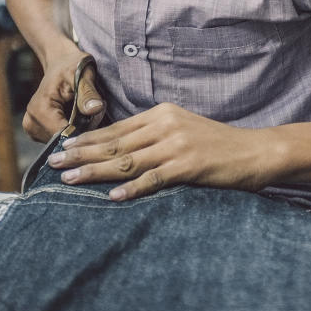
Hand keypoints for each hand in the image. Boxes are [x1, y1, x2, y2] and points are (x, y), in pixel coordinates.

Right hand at [22, 51, 105, 141]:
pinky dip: (71, 131)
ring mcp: (32, 129)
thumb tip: (95, 109)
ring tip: (85, 112)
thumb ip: (88, 93)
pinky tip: (77, 117)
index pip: (64, 135)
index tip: (98, 114)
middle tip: (94, 110)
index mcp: (40, 109)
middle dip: (82, 130)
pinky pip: (59, 139)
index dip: (85, 130)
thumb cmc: (72, 66)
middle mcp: (31, 122)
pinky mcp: (37, 132)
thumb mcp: (82, 75)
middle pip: (64, 140)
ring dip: (78, 131)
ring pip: (63, 142)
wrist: (60, 62)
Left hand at [44, 103, 270, 200]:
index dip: (87, 139)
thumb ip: (154, 136)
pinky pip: (154, 179)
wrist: (257, 151)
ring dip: (96, 171)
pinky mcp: (190, 166)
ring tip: (70, 179)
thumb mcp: (183, 130)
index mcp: (162, 114)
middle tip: (54, 164)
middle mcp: (166, 125)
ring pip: (128, 161)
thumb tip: (121, 149)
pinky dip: (132, 188)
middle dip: (81, 154)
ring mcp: (177, 145)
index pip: (116, 128)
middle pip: (115, 143)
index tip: (63, 148)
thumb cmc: (218, 146)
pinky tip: (113, 196)